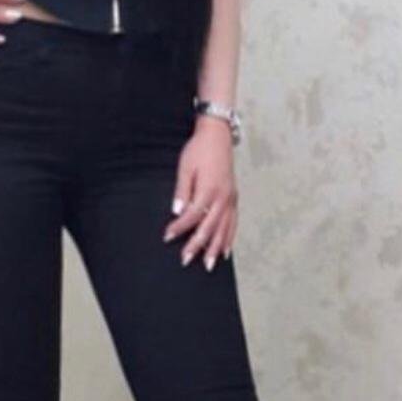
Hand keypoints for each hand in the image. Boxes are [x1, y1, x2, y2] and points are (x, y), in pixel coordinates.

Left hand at [162, 116, 237, 269]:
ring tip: (209, 264)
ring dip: (215, 248)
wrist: (218, 136)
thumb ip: (182, 191)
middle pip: (209, 227)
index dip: (179, 227)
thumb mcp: (185, 167)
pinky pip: (233, 223)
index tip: (167, 236)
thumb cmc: (199, 150)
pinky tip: (226, 250)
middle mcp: (222, 197)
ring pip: (224, 229)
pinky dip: (229, 238)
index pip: (192, 215)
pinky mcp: (234, 198)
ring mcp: (230, 199)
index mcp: (208, 189)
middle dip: (197, 245)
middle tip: (186, 260)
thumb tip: (176, 212)